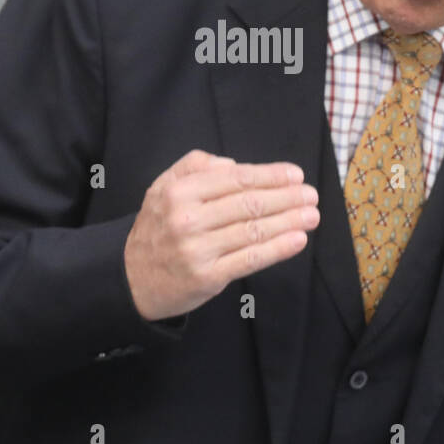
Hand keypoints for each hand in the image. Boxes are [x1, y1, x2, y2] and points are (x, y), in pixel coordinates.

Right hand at [123, 149, 319, 320]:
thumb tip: (233, 164)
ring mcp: (198, 249)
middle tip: (311, 195)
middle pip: (248, 203)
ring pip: (253, 230)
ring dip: (289, 221)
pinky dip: (278, 249)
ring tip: (311, 215)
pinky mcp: (207, 277)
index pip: (235, 178)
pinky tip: (297, 240)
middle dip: (286, 197)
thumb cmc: (158, 228)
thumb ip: (194, 165)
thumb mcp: (163, 186)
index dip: (270, 176)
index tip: (296, 175)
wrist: (132, 278)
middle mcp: (187, 218)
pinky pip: (250, 259)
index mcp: (179, 191)